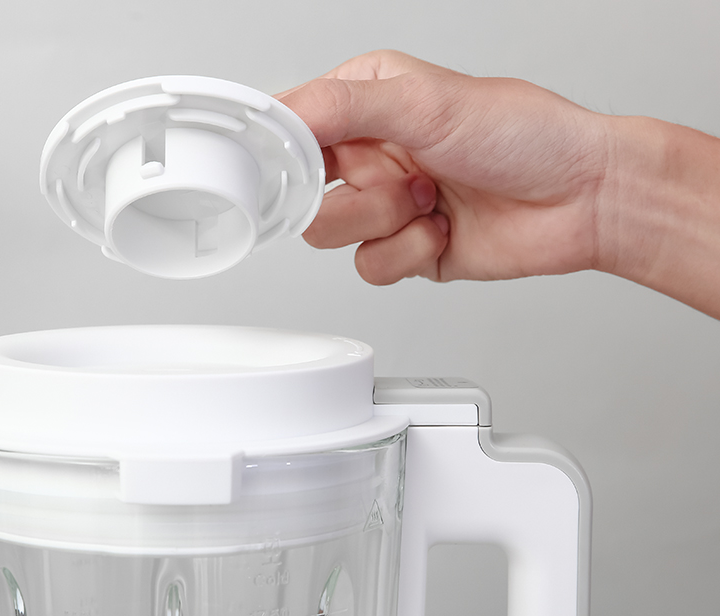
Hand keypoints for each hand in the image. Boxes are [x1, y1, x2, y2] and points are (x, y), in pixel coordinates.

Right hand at [279, 51, 611, 284]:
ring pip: (329, 232)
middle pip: (301, 189)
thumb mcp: (425, 103)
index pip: (291, 122)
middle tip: (385, 180)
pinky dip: (408, 251)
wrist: (582, 198)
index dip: (280, 148)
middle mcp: (370, 153)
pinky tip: (443, 228)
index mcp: (367, 100)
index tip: (290, 162)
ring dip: (384, 220)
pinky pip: (368, 267)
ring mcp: (385, 203)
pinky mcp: (403, 248)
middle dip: (351, 190)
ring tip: (428, 198)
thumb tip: (283, 117)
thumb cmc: (526, 136)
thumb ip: (341, 107)